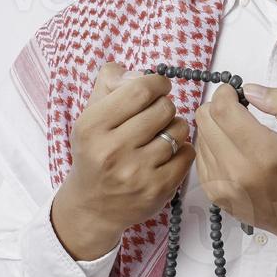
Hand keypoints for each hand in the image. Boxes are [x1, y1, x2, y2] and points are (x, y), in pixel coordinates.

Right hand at [51, 62, 195, 260]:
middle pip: (164, 108)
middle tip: (157, 116)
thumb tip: (135, 70)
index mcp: (93, 126)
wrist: (92, 206)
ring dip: (175, 128)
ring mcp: (136, 173)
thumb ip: (109, 84)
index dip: (157, 83)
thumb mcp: (89, 116)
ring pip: (179, 130)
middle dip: (165, 107)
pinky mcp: (157, 190)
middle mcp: (113, 150)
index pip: (140, 89)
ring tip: (161, 135)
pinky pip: (187, 153)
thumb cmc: (94, 153)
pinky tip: (167, 153)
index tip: (158, 88)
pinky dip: (182, 149)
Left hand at [193, 82, 276, 270]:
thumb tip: (249, 91)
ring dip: (216, 128)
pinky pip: (201, 157)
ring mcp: (222, 187)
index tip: (238, 93)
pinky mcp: (215, 196)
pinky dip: (213, 147)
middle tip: (240, 111)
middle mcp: (238, 172)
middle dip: (219, 107)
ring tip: (241, 135)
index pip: (222, 110)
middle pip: (205, 120)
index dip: (226, 93)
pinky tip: (235, 152)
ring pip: (200, 137)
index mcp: (264, 153)